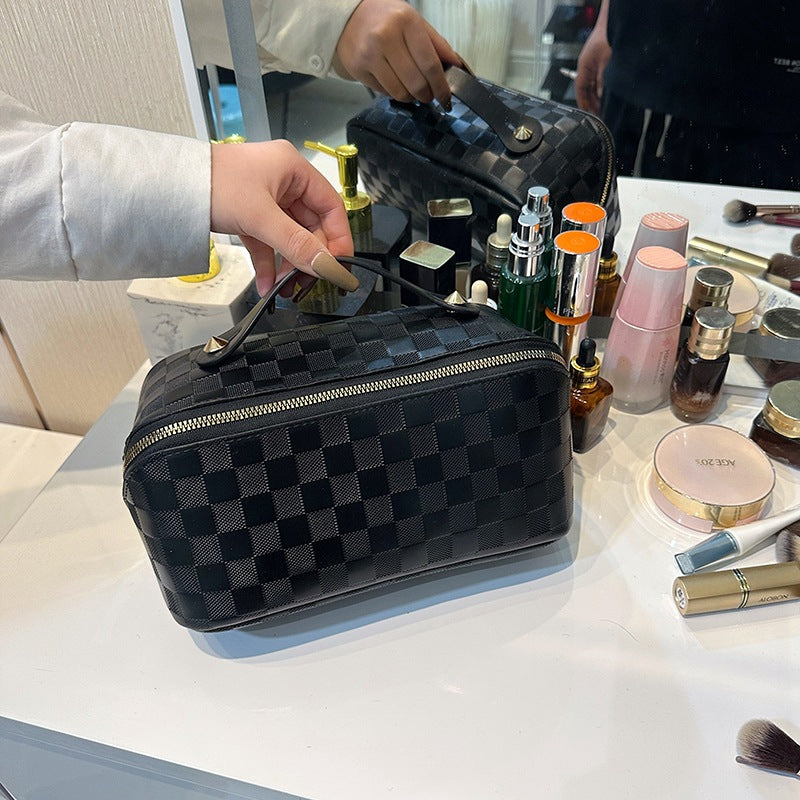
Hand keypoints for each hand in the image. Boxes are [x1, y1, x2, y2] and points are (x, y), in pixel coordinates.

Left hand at [210, 139, 354, 295]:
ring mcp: (265, 198)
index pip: (331, 207)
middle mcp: (283, 181)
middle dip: (309, 257)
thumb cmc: (210, 182)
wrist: (167, 187)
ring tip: (288, 288)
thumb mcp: (261, 217)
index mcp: (293, 168)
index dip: (338, 238)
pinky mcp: (249, 214)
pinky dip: (270, 264)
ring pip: (290, 237)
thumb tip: (326, 265)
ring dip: (289, 265)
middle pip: (311, 226)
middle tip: (311, 282)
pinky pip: (268, 243)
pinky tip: (268, 285)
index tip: (338, 265)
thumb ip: (297, 244)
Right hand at [333, 0, 461, 106]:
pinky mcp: (358, 69)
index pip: (430, 64)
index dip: (441, 86)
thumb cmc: (386, 18)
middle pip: (416, 83)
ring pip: (400, 92)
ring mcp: (370, 54)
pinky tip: (395, 81)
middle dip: (427, 95)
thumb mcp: (414, 21)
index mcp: (405, 21)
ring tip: (412, 89)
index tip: (446, 97)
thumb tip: (456, 65)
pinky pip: (385, 92)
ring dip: (411, 97)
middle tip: (429, 95)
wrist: (349, 16)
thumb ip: (436, 44)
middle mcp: (385, 37)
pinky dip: (395, 92)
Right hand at [575, 15, 610, 114]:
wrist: (613, 24)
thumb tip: (601, 94)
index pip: (579, 89)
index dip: (582, 102)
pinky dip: (601, 88)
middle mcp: (586, 67)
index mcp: (583, 67)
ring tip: (602, 107)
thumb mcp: (605, 62)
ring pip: (592, 85)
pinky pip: (598, 80)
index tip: (586, 113)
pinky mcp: (600, 63)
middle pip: (585, 89)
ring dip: (596, 96)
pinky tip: (605, 94)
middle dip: (591, 101)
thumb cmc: (606, 37)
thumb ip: (602, 80)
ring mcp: (593, 65)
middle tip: (597, 113)